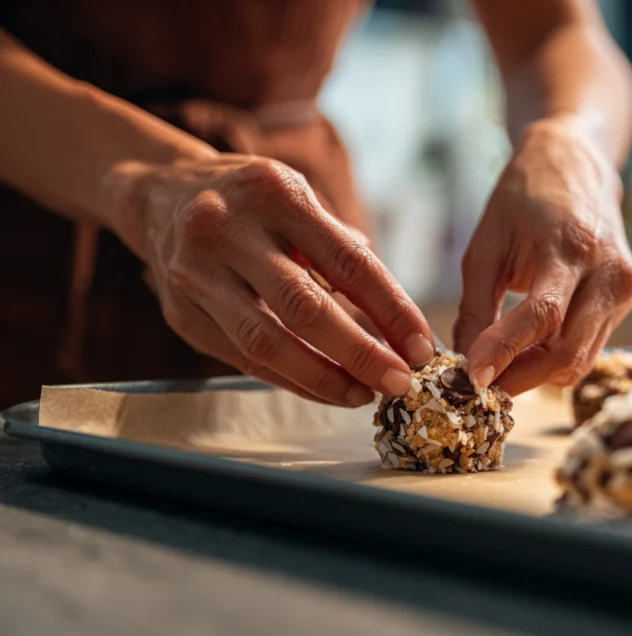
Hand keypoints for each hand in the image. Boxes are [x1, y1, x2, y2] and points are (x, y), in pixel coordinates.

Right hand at [106, 154, 435, 404]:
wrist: (159, 195)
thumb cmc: (251, 201)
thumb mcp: (298, 198)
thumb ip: (343, 249)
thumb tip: (397, 319)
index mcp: (274, 192)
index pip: (347, 261)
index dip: (391, 309)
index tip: (421, 346)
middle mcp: (227, 229)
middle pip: (304, 308)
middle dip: (360, 353)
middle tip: (400, 382)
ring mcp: (196, 274)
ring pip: (266, 343)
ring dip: (324, 378)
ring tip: (364, 394)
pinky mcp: (180, 314)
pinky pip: (243, 359)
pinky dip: (291, 380)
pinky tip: (326, 389)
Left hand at [453, 116, 631, 394]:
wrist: (576, 163)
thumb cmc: (522, 199)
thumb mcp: (486, 246)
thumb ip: (475, 307)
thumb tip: (466, 364)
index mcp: (571, 246)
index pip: (542, 316)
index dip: (506, 352)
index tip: (472, 377)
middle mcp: (609, 272)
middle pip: (568, 352)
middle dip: (521, 378)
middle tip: (480, 387)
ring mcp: (625, 289)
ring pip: (580, 359)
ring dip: (537, 373)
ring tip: (499, 368)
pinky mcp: (627, 301)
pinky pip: (588, 347)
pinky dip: (554, 358)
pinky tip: (526, 350)